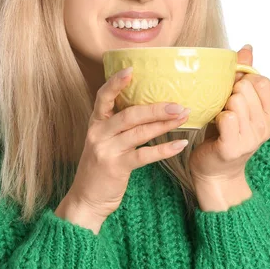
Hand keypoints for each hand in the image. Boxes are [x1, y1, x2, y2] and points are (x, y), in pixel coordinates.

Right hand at [62, 67, 190, 224]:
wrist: (86, 199)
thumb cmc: (100, 166)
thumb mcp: (103, 140)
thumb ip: (118, 124)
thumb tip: (147, 105)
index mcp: (96, 123)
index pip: (102, 97)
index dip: (116, 83)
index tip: (131, 69)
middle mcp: (99, 133)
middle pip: (130, 114)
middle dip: (156, 108)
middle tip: (178, 104)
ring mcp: (107, 150)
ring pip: (139, 132)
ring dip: (164, 125)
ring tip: (184, 117)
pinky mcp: (117, 168)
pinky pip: (144, 155)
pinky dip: (164, 149)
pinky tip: (180, 144)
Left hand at [188, 44, 269, 183]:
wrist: (215, 170)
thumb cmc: (224, 132)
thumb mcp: (239, 103)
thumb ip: (244, 75)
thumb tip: (246, 48)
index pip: (261, 81)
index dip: (242, 81)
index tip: (233, 93)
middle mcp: (266, 127)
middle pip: (246, 88)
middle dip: (229, 92)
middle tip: (223, 108)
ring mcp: (252, 138)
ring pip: (235, 100)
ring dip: (221, 106)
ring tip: (219, 117)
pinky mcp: (233, 147)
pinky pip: (226, 117)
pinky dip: (216, 118)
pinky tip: (214, 127)